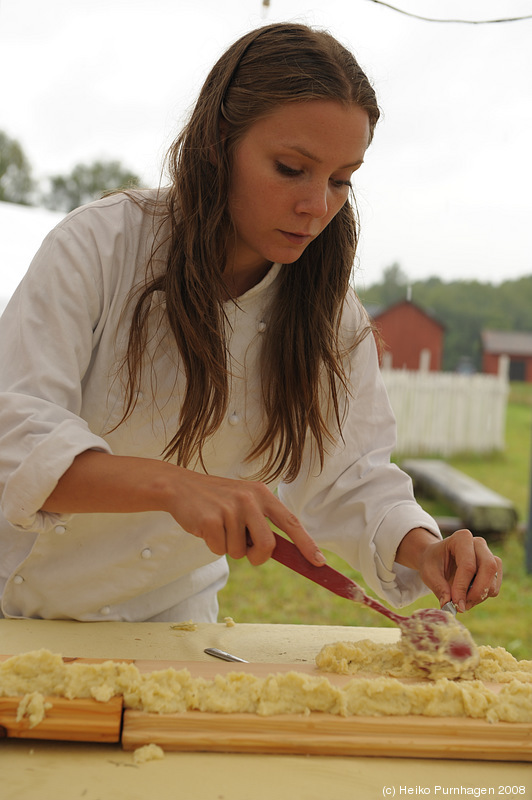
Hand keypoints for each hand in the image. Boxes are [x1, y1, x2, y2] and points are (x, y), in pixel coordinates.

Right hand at [42, 451, 325, 567]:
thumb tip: (279, 551)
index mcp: (263, 494)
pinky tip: (205, 527)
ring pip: (240, 552)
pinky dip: (212, 545)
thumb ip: (262, 522)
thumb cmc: (216, 500)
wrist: (180, 487)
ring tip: (218, 527)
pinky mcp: (211, 519)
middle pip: (267, 546)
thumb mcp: (243, 502)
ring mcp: (230, 508)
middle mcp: (250, 499)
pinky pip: (219, 549)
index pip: (291, 522)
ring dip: (228, 547)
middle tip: (246, 550)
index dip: (307, 544)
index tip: (319, 563)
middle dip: (257, 557)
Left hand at [415, 528, 501, 611]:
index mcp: (461, 538)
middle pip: (488, 568)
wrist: (436, 558)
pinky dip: (482, 597)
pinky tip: (467, 596)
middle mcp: (478, 543)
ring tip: (460, 602)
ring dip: (478, 597)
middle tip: (462, 606)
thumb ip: (439, 588)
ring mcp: (489, 555)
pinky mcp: (494, 568)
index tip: (455, 604)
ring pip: (493, 580)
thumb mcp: (429, 573)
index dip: (462, 586)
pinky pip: (494, 587)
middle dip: (476, 592)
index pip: (468, 565)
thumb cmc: (432, 562)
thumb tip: (448, 605)